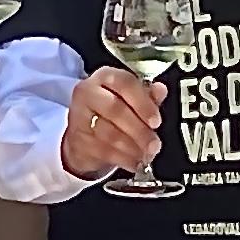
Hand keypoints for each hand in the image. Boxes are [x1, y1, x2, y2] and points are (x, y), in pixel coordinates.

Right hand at [60, 64, 161, 180]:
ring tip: (146, 154)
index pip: (126, 84)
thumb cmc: (111, 112)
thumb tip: (160, 90)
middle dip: (139, 130)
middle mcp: (89, 92)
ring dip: (133, 148)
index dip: (143, 104)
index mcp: (106, 77)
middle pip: (115, 109)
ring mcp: (80, 116)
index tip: (156, 121)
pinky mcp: (78, 139)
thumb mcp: (131, 99)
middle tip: (154, 144)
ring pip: (110, 133)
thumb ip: (148, 96)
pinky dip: (124, 159)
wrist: (84, 132)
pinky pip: (104, 151)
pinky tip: (134, 162)